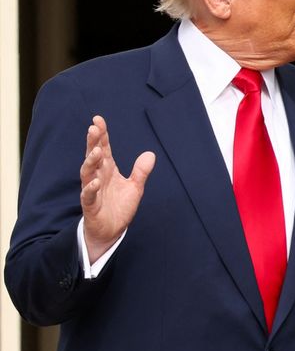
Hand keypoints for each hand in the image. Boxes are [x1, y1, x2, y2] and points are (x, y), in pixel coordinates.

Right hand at [80, 115, 155, 262]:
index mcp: (108, 170)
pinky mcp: (90, 205)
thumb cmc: (119, 206)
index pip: (104, 148)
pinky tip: (94, 181)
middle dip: (93, 142)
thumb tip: (150, 154)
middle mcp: (98, 176)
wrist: (111, 231)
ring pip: (87, 172)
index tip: (98, 119)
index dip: (101, 135)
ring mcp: (92, 190)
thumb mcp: (135, 187)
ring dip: (91, 161)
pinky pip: (88, 195)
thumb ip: (141, 171)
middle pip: (93, 156)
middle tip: (93, 128)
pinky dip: (90, 188)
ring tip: (97, 151)